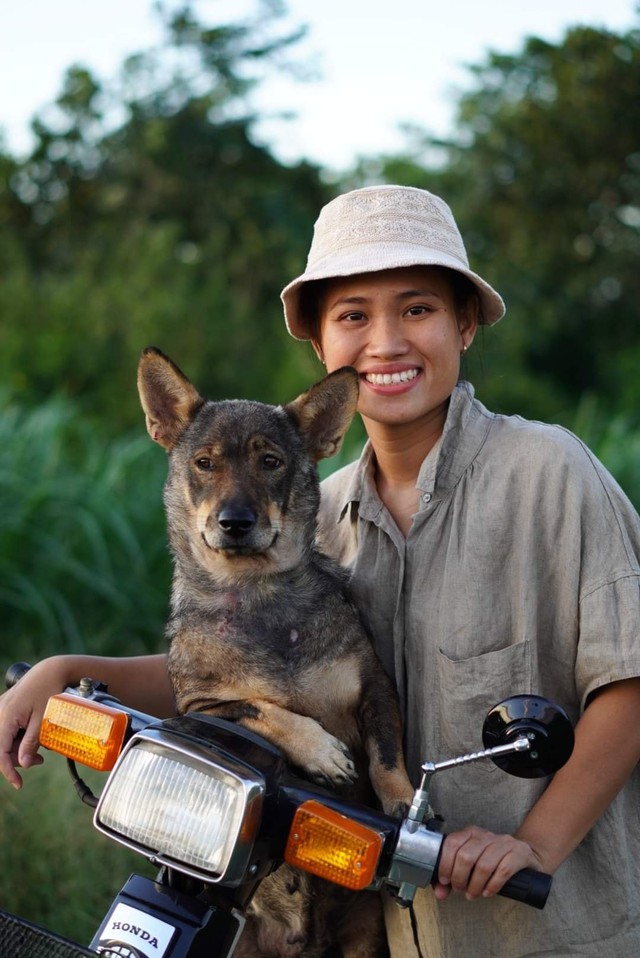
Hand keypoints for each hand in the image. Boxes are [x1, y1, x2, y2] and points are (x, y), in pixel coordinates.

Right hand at [0, 658, 67, 788]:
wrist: (50, 670)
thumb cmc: (49, 690)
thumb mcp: (43, 719)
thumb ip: (31, 742)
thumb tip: (24, 764)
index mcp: (6, 717)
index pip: (0, 752)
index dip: (8, 770)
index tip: (18, 783)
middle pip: (1, 747)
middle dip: (17, 758)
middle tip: (39, 760)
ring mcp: (1, 710)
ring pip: (4, 740)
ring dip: (19, 748)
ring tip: (40, 748)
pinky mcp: (6, 709)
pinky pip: (7, 730)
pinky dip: (18, 738)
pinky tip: (33, 736)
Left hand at [434, 826, 542, 901]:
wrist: (526, 855)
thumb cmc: (494, 861)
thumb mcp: (472, 864)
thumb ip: (453, 877)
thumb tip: (439, 892)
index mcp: (471, 833)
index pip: (452, 843)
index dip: (445, 864)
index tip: (444, 880)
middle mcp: (487, 835)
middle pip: (466, 856)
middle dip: (459, 877)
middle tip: (460, 889)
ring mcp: (504, 842)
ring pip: (484, 865)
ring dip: (475, 885)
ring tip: (472, 894)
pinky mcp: (519, 853)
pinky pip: (504, 870)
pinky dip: (492, 885)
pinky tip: (487, 892)